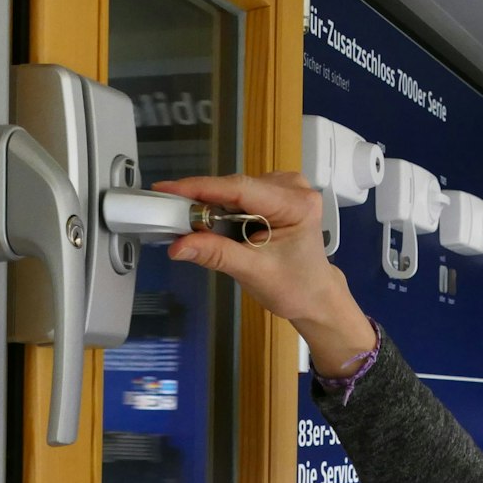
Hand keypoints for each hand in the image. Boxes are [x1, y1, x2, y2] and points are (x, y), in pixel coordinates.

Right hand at [151, 172, 376, 373]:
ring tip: (198, 228)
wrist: (315, 296)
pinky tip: (219, 226)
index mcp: (297, 204)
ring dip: (214, 207)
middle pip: (236, 187)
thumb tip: (178, 246)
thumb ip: (217, 255)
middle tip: (172, 216)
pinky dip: (225, 209)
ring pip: (235, 190)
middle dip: (204, 202)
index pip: (240, 188)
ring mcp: (287, 187)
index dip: (201, 188)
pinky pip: (241, 195)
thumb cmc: (294, 287)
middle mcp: (295, 187)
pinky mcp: (278, 193)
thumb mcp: (253, 272)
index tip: (166, 189)